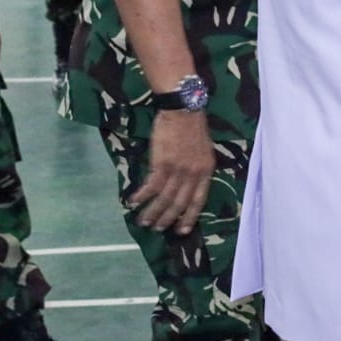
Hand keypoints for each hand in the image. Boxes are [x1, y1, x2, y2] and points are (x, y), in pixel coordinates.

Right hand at [129, 109, 214, 234]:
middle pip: (180, 203)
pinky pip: (151, 186)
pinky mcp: (162, 164)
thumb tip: (186, 185)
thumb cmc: (193, 127)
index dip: (189, 217)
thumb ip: (197, 168)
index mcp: (207, 171)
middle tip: (157, 228)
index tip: (181, 231)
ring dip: (153, 212)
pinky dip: (142, 196)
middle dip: (167, 219)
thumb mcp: (204, 150)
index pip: (199, 200)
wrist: (183, 110)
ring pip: (165, 198)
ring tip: (143, 222)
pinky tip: (134, 201)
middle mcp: (194, 174)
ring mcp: (178, 170)